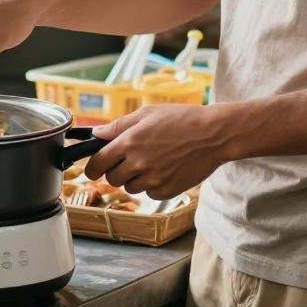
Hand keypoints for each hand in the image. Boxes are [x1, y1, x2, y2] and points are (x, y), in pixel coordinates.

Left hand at [84, 104, 230, 198]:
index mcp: (129, 142)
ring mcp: (152, 179)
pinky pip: (149, 193)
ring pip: (130, 188)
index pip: (97, 164)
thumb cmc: (181, 119)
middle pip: (112, 179)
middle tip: (129, 160)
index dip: (92, 168)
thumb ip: (119, 126)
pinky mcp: (166, 191)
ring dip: (134, 178)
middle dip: (116, 170)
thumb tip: (96, 134)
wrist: (213, 135)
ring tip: (152, 161)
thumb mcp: (148, 114)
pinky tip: (165, 169)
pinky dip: (152, 185)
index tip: (94, 168)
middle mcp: (138, 163)